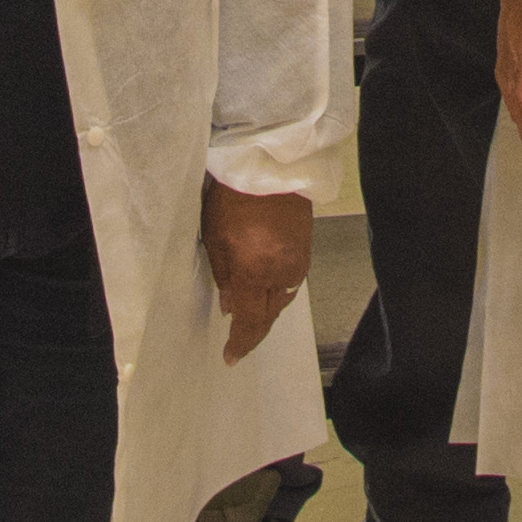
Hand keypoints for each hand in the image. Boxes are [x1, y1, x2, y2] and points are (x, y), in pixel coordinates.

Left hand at [200, 177, 311, 363]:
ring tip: (249, 316)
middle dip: (254, 330)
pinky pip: (290, 283)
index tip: (229, 358)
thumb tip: (231, 307)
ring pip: (282, 300)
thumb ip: (225, 278)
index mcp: (257, 272)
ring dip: (266, 311)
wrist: (270, 164)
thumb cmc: (232, 198)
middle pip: (270, 314)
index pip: (251, 321)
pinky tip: (264, 290)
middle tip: (238, 341)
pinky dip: (276, 293)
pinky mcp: (305, 249)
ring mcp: (298, 261)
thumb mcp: (216, 239)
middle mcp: (283, 273)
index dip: (240, 343)